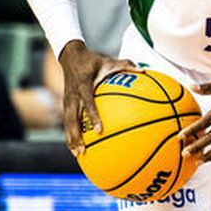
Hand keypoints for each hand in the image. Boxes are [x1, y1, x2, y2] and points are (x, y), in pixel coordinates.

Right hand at [58, 41, 134, 155]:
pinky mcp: (65, 104)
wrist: (70, 56)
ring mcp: (67, 101)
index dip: (93, 117)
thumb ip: (126, 66)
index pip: (88, 103)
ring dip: (71, 139)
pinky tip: (74, 147)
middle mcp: (73, 95)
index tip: (99, 130)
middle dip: (76, 136)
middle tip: (83, 150)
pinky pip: (67, 121)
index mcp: (84, 86)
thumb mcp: (109, 61)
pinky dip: (69, 134)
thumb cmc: (93, 60)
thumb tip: (144, 71)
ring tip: (77, 155)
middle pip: (73, 119)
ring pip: (68, 123)